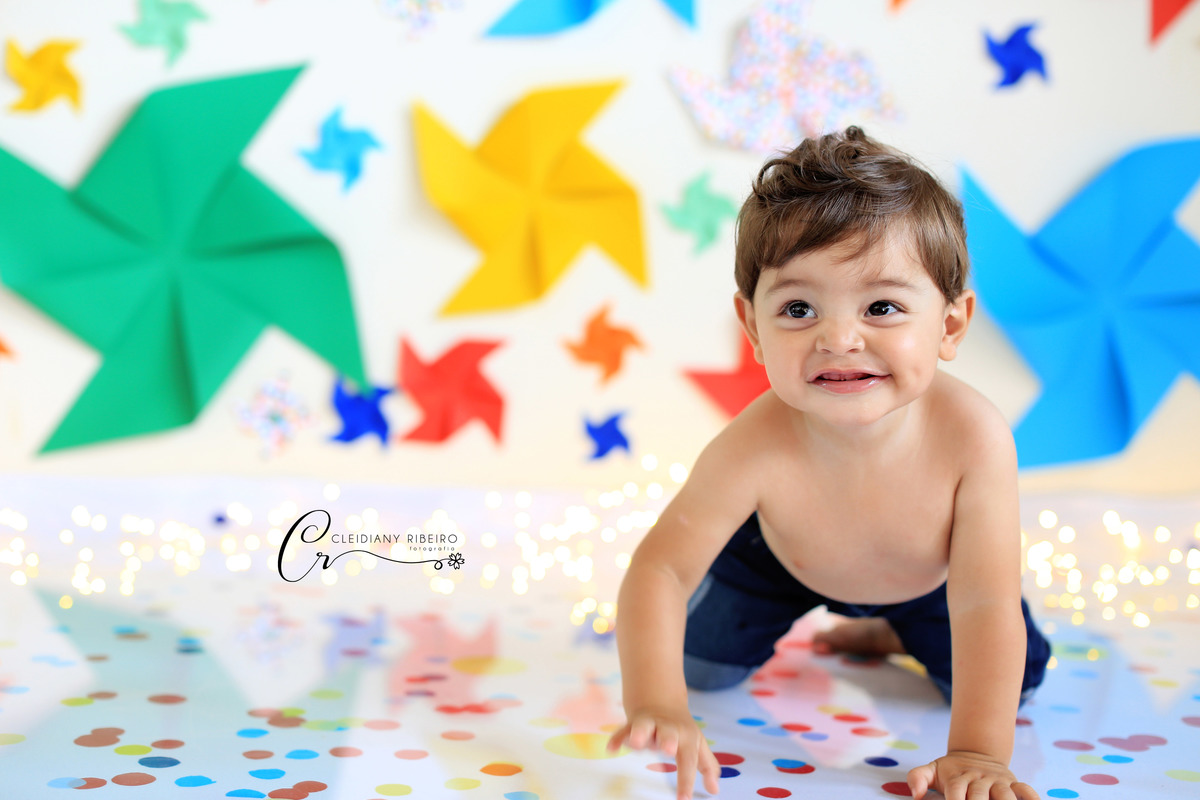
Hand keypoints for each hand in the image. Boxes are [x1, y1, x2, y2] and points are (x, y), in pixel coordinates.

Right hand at [607, 706, 720, 798]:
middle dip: (668, 740)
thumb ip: (707, 766)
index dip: (686, 780)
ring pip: (644, 726)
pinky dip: (617, 738)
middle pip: (668, 733)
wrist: (661, 700)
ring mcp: (649, 724)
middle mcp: (668, 729)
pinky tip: (611, 748)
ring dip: (640, 733)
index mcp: (686, 736)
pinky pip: (623, 730)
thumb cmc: (681, 730)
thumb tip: (715, 790)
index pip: (688, 760)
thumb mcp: (697, 744)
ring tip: (636, 743)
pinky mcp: (632, 724)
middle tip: (669, 749)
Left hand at [908, 751, 1039, 799]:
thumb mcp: (932, 769)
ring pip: (1004, 794)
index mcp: (957, 778)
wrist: (976, 754)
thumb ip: (918, 777)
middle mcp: (978, 779)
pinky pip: (1025, 789)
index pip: (956, 793)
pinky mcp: (1012, 782)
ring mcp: (997, 781)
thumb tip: (915, 794)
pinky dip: (1031, 797)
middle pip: (980, 796)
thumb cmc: (951, 771)